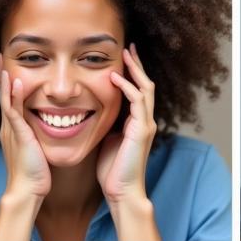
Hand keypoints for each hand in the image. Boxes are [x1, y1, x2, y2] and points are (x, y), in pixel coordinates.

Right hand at [0, 56, 50, 199]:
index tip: (7, 67)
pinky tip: (16, 82)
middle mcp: (9, 127)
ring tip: (4, 63)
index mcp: (12, 129)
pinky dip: (14, 96)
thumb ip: (34, 135)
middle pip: (3, 96)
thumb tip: (45, 126)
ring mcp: (12, 130)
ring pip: (6, 100)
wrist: (27, 191)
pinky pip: (14, 111)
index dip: (7, 84)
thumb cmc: (34, 173)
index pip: (8, 100)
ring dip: (6, 81)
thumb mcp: (34, 148)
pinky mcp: (18, 135)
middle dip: (2, 76)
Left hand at [97, 44, 156, 203]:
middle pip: (146, 84)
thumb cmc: (112, 170)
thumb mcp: (108, 139)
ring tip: (126, 54)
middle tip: (129, 48)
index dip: (132, 73)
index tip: (124, 57)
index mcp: (138, 122)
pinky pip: (138, 101)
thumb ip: (107, 124)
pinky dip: (127, 87)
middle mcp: (145, 120)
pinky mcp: (142, 130)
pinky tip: (116, 77)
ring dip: (135, 70)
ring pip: (145, 88)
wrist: (121, 192)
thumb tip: (94, 111)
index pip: (138, 90)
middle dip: (137, 65)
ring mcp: (146, 124)